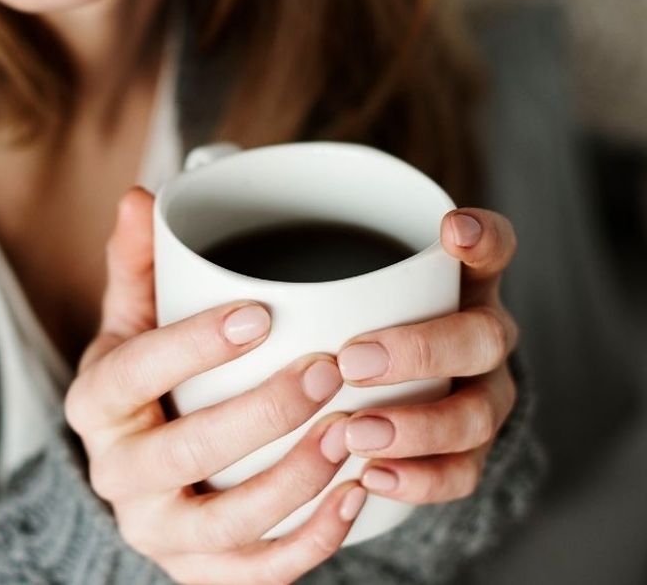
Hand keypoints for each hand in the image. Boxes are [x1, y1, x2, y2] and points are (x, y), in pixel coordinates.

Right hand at [65, 188, 362, 583]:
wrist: (141, 474)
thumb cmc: (148, 382)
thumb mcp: (134, 323)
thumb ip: (140, 265)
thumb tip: (143, 197)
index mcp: (95, 403)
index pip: (135, 373)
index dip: (194, 345)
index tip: (261, 312)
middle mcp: (115, 475)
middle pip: (185, 453)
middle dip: (263, 415)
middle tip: (328, 372)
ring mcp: (156, 532)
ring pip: (226, 521)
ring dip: (296, 479)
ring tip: (353, 432)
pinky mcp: (198, 573)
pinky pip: (258, 573)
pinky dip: (312, 540)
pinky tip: (359, 495)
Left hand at [335, 208, 519, 503]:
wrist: (383, 400)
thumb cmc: (347, 325)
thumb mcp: (334, 287)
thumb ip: (308, 268)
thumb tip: (220, 231)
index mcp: (459, 288)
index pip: (490, 250)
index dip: (483, 238)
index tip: (450, 230)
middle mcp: (481, 341)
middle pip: (482, 339)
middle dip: (421, 350)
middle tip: (352, 361)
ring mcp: (481, 401)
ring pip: (474, 415)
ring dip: (416, 426)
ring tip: (356, 433)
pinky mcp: (468, 457)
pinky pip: (459, 475)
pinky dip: (417, 480)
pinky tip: (371, 477)